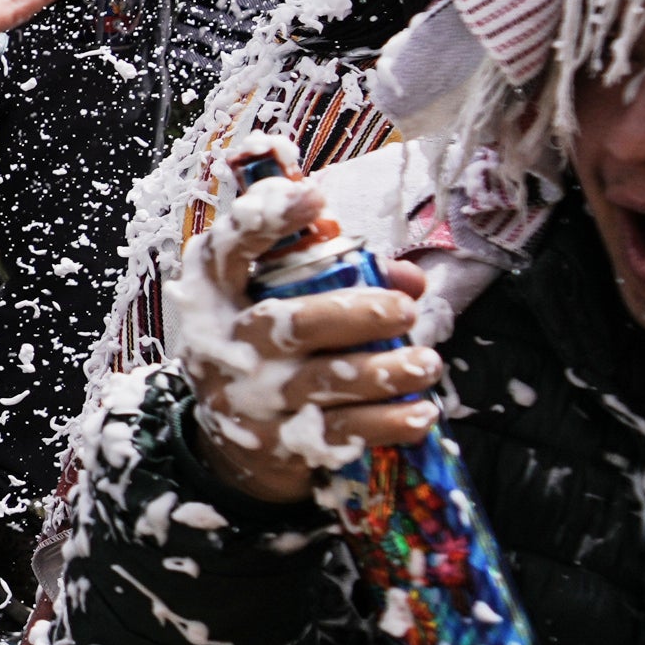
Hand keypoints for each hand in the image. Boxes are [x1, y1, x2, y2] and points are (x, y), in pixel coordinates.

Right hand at [171, 153, 440, 505]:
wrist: (232, 444)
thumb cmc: (265, 349)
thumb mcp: (278, 302)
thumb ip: (340, 276)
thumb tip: (409, 278)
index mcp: (218, 294)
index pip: (229, 248)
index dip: (266, 220)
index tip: (315, 200)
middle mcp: (226, 342)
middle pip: (287, 323)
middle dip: (352, 314)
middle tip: (403, 310)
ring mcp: (249, 398)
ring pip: (321, 381)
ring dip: (382, 371)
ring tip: (427, 363)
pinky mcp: (278, 444)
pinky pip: (338, 432)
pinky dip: (384, 424)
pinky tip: (419, 414)